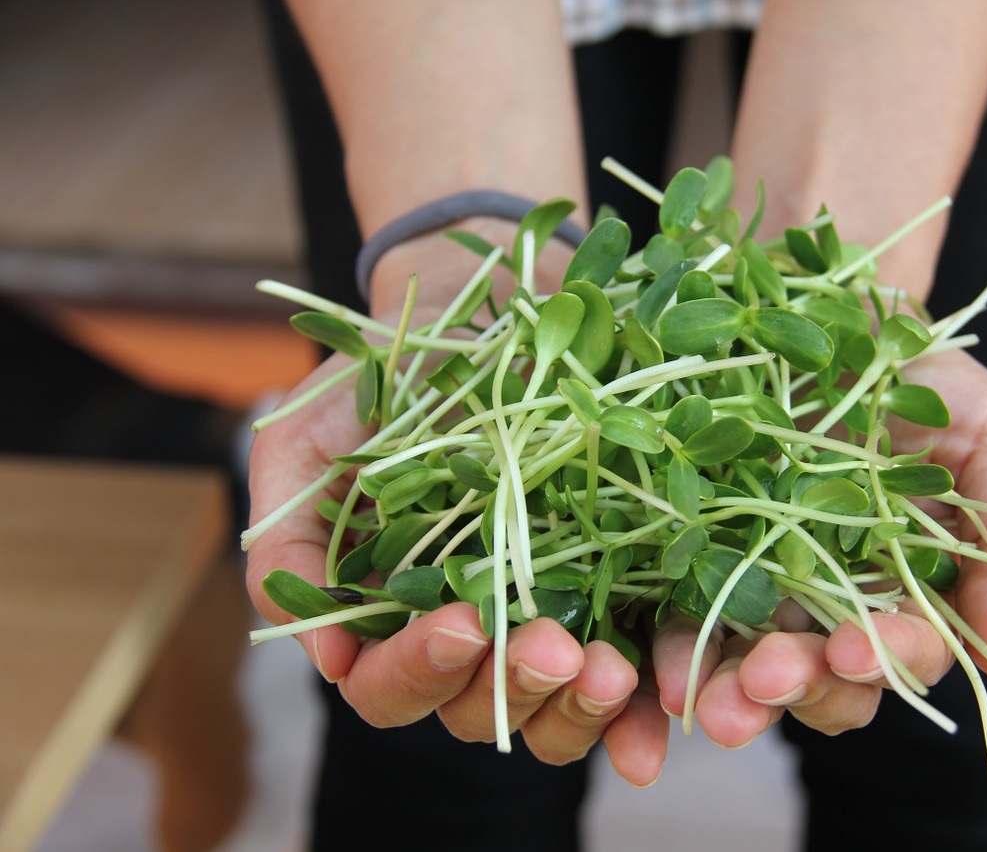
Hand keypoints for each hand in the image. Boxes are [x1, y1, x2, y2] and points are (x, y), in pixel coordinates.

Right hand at [244, 325, 668, 785]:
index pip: (388, 686)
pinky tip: (660, 703)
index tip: (461, 619)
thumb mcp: (306, 445)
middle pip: (475, 710)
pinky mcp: (603, 591)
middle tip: (552, 646)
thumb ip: (290, 545)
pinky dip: (638, 704)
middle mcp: (463, 630)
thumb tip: (329, 660)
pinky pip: (622, 671)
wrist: (473, 313)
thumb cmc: (377, 380)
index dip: (418, 669)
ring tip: (609, 666)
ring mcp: (536, 616)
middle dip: (510, 687)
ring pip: (550, 708)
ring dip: (579, 704)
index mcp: (385, 612)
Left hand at [649, 348, 986, 745]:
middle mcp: (840, 602)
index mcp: (914, 589)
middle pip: (827, 680)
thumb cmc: (924, 373)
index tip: (853, 649)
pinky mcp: (704, 554)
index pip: (907, 651)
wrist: (831, 309)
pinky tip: (662, 667)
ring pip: (752, 666)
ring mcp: (768, 582)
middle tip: (762, 683)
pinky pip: (685, 614)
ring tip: (702, 700)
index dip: (885, 659)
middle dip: (798, 690)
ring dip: (729, 692)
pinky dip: (675, 648)